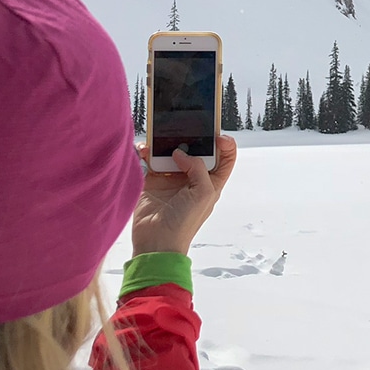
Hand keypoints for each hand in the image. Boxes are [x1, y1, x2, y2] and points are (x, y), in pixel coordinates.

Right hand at [131, 135, 236, 255]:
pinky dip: (147, 151)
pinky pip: (151, 159)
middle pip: (196, 149)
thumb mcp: (203, 193)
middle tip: (184, 127)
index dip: (225, 145)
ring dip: (166, 142)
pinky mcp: (153, 179)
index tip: (216, 136)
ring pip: (172, 150)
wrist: (156, 242)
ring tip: (160, 136)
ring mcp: (172, 177)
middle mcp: (192, 177)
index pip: (225, 158)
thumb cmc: (184, 223)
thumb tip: (181, 152)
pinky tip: (144, 150)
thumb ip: (198, 167)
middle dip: (191, 136)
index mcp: (211, 182)